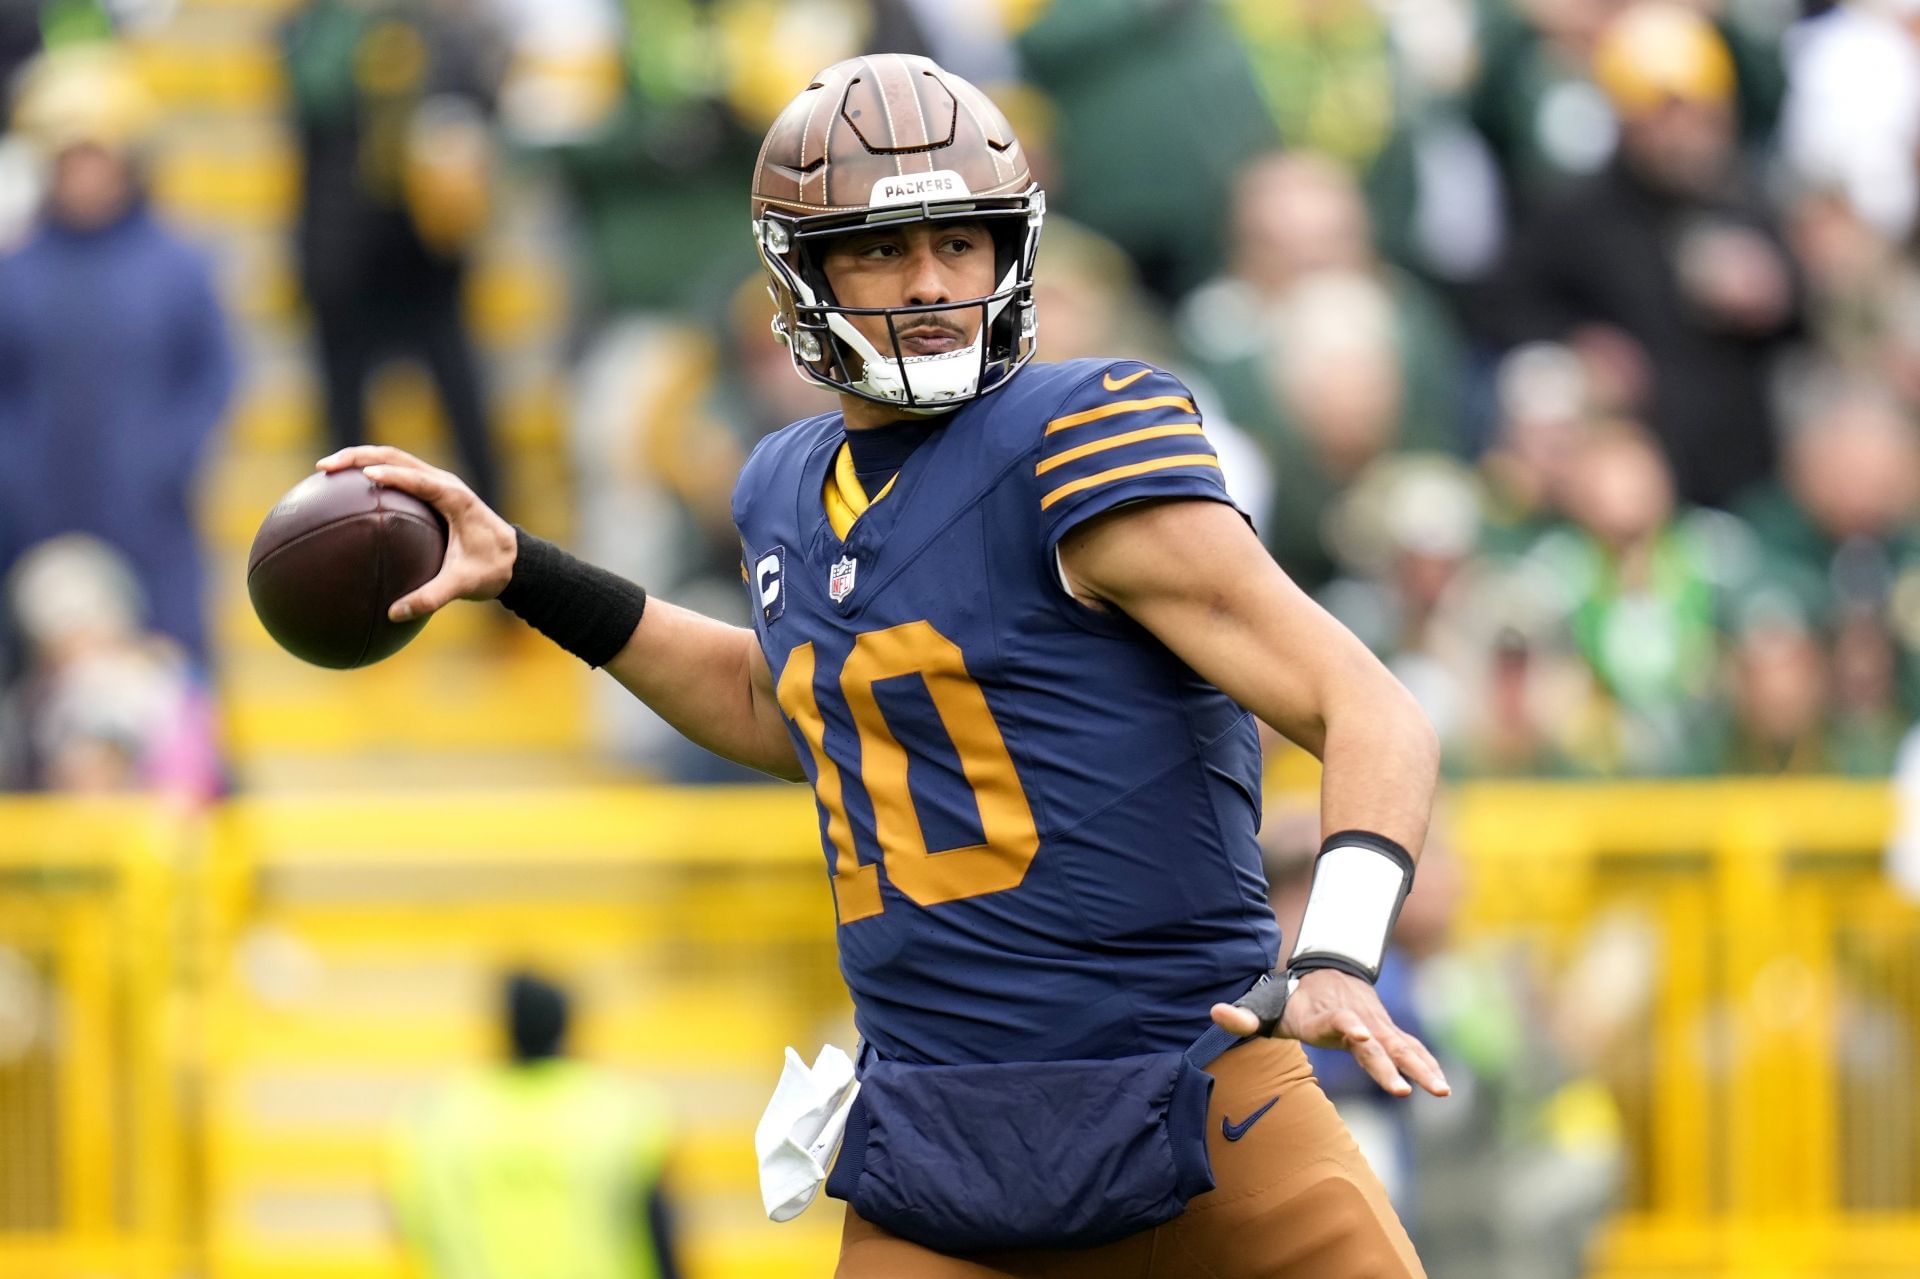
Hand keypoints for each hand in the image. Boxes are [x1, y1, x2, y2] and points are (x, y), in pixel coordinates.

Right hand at [316, 446, 516, 621]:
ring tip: (324, 470)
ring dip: (359, 459)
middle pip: (395, 457)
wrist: (514, 558)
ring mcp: (435, 483)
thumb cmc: (491, 569)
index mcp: (455, 497)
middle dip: (359, 456)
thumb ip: (432, 598)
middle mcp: (444, 483)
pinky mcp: (429, 490)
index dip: (393, 474)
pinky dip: (368, 474)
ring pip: (392, 459)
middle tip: (325, 467)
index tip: (366, 476)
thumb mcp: (464, 585)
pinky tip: (342, 493)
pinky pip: (395, 475)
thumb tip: (394, 613)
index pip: (419, 479)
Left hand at [1210, 969, 1449, 1098]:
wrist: (1327, 971)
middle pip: (1375, 1042)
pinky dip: (1427, 1064)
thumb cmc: (1292, 1000)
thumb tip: (1214, 1013)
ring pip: (1402, 1046)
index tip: (1361, 1035)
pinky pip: (1412, 1048)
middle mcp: (1357, 1019)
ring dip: (1420, 1067)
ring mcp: (1377, 1026)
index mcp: (1326, 1015)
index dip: (1350, 1028)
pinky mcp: (1389, 1033)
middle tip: (1401, 1088)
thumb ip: (1243, 1015)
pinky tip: (1443, 1086)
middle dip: (1387, 1063)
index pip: (1339, 1021)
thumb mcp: (1266, 1005)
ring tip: (1440, 1090)